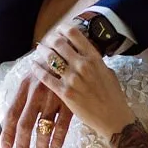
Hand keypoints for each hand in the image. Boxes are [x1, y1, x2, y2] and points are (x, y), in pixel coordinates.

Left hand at [0, 69, 71, 147]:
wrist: (69, 52)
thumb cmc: (47, 68)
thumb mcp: (31, 78)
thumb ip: (21, 97)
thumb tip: (9, 120)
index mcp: (24, 87)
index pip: (12, 114)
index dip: (8, 133)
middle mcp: (36, 93)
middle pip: (25, 124)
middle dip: (22, 145)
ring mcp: (53, 97)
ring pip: (44, 127)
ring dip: (41, 145)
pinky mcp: (69, 101)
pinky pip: (62, 125)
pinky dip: (58, 139)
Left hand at [30, 26, 134, 142]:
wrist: (113, 118)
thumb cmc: (113, 96)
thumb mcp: (108, 72)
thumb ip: (95, 61)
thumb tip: (85, 53)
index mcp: (94, 58)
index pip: (75, 34)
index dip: (63, 29)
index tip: (59, 30)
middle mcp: (83, 65)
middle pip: (59, 43)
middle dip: (50, 39)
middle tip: (46, 40)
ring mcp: (73, 79)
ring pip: (50, 58)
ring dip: (42, 51)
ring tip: (39, 49)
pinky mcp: (64, 93)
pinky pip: (45, 77)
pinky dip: (37, 69)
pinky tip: (33, 65)